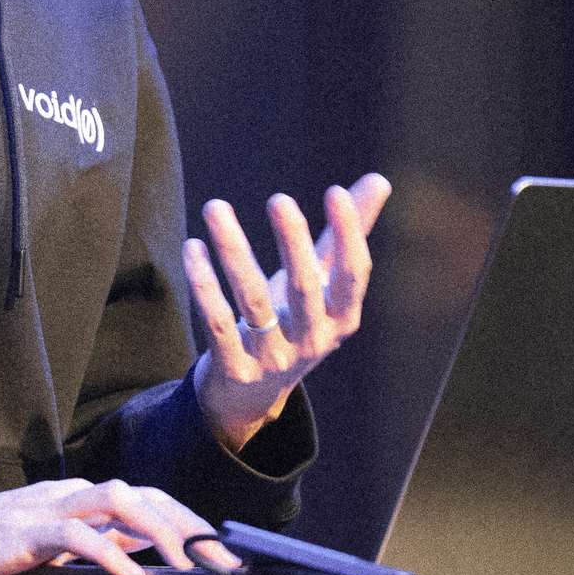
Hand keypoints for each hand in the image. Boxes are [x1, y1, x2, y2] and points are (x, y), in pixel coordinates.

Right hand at [0, 479, 243, 574]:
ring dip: (158, 529)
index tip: (225, 557)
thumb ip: (94, 550)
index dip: (190, 524)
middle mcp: (72, 498)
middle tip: (224, 562)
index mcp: (81, 504)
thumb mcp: (54, 552)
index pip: (149, 502)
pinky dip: (108, 554)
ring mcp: (48, 509)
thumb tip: (144, 563)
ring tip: (187, 564)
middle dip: (190, 525)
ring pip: (117, 499)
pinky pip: (75, 533)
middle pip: (145, 494)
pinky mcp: (24, 531)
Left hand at [186, 173, 391, 451]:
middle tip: (279, 199)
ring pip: (252, 301)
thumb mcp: (322, 284)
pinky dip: (204, 284)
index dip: (349, 234)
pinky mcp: (235, 368)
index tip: (335, 192)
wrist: (251, 395)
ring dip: (234, 251)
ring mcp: (273, 358)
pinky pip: (217, 322)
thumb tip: (379, 180)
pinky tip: (193, 247)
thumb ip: (344, 235)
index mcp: (341, 317)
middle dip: (293, 242)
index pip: (354, 274)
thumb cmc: (292, 323)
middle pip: (304, 288)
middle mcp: (313, 340)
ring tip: (215, 207)